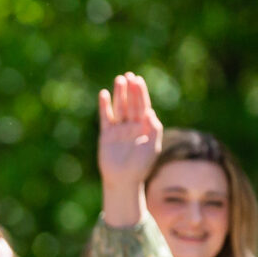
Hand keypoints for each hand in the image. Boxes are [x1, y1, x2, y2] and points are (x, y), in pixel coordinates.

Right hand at [97, 73, 162, 221]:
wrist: (124, 180)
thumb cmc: (141, 166)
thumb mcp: (152, 147)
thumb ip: (154, 129)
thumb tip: (150, 112)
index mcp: (144, 127)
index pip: (143, 106)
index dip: (141, 93)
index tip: (138, 80)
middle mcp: (132, 125)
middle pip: (131, 103)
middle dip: (130, 90)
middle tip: (128, 76)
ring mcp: (119, 129)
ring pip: (119, 107)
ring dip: (119, 94)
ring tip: (119, 80)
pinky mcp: (107, 135)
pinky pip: (106, 118)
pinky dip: (104, 107)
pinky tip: (103, 94)